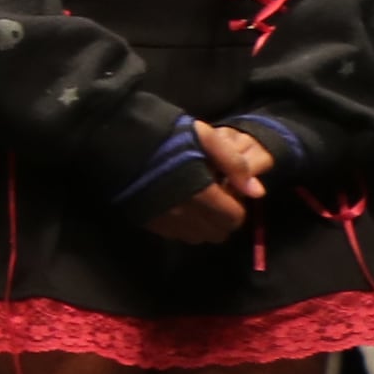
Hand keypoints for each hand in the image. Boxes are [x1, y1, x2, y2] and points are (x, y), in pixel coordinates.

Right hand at [146, 117, 275, 247]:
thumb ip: (233, 164)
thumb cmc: (165, 135)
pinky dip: (183, 227)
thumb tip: (257, 193)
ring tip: (198, 205)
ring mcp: (163, 220)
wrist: (116, 139)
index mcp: (202, 192)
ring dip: (204, 226)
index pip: (233, 218)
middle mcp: (184, 213)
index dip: (238, 207)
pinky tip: (179, 208)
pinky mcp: (146, 221)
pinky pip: (174, 236)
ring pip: (196, 238)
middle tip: (217, 199)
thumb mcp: (205, 137)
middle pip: (217, 233)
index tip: (229, 192)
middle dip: (223, 220)